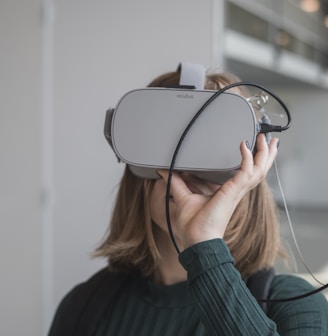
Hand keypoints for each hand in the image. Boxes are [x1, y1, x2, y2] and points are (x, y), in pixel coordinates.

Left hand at [158, 134, 278, 249]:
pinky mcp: (233, 192)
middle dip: (266, 154)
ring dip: (264, 154)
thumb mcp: (184, 197)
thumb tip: (164, 171)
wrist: (197, 241)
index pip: (248, 173)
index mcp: (230, 192)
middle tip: (270, 140)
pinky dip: (247, 159)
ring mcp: (237, 191)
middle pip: (259, 170)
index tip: (254, 147)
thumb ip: (176, 182)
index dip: (254, 160)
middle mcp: (237, 191)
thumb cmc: (194, 226)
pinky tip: (243, 147)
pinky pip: (245, 172)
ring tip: (266, 139)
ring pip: (259, 170)